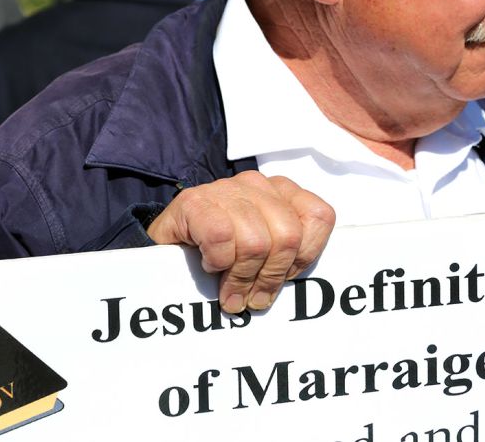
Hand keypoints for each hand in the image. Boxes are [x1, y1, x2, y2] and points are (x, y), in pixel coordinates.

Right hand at [147, 171, 335, 313]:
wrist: (166, 249)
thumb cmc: (222, 255)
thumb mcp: (263, 255)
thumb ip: (286, 259)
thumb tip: (302, 291)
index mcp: (282, 192)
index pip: (318, 217)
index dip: (304, 256)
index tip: (285, 278)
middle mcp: (256, 185)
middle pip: (287, 235)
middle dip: (271, 276)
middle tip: (253, 299)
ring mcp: (224, 189)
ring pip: (255, 242)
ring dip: (242, 278)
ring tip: (230, 293)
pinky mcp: (194, 201)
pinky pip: (220, 237)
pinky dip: (217, 261)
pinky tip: (209, 265)